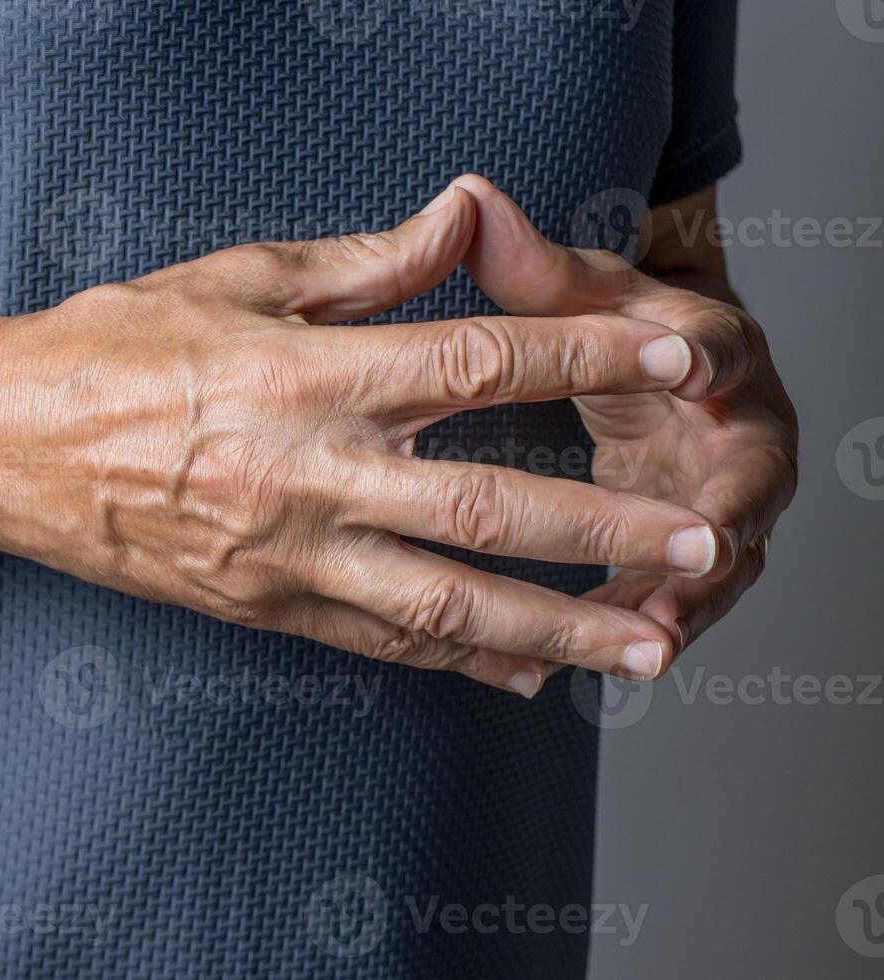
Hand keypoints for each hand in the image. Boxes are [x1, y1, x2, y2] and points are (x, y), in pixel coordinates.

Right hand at [0, 186, 722, 694]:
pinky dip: (459, 665)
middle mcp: (305, 471)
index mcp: (303, 370)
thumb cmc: (107, 348)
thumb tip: (459, 220)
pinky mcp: (259, 607)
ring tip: (642, 646)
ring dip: (554, 629)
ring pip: (442, 603)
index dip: (583, 356)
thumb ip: (362, 262)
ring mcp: (284, 553)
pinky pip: (376, 643)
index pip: (475, 361)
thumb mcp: (234, 277)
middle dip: (606, 529)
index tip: (668, 356)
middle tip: (700, 546)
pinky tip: (528, 678)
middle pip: (487, 506)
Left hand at [455, 175, 798, 673]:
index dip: (710, 357)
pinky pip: (677, 596)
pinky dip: (645, 626)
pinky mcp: (692, 549)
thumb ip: (531, 264)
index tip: (693, 371)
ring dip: (689, 598)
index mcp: (716, 351)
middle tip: (703, 555)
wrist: (655, 366)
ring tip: (653, 642)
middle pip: (748, 478)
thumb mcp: (579, 291)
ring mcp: (723, 497)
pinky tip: (601, 663)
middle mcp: (738, 429)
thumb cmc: (611, 322)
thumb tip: (469, 198)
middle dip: (722, 518)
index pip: (723, 348)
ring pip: (722, 557)